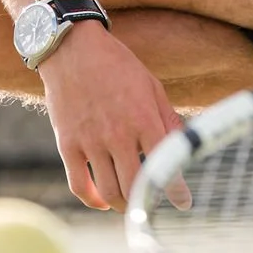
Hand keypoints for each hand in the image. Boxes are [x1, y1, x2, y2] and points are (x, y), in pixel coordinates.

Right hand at [39, 21, 190, 212]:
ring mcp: (90, 141)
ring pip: (109, 191)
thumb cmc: (117, 66)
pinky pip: (79, 185)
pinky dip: (93, 200)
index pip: (164, 164)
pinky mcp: (68, 144)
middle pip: (134, 186)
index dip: (176, 190)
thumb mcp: (151, 86)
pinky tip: (103, 200)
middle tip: (153, 203)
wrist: (73, 48)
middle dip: (147, 201)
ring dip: (123, 204)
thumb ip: (167, 119)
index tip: (184, 203)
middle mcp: (117, 134)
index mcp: (143, 118)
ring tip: (131, 203)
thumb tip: (183, 147)